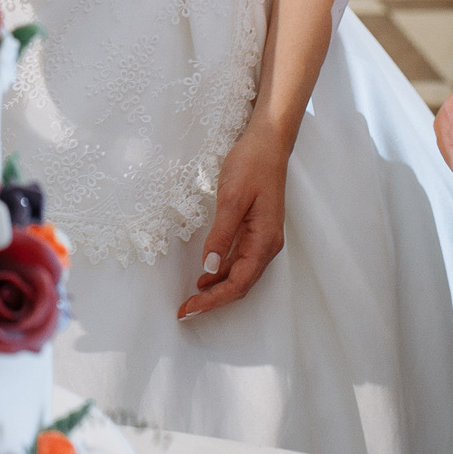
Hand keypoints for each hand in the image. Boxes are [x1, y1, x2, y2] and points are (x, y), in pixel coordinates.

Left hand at [178, 120, 287, 318]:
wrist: (267, 143)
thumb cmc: (250, 165)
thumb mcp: (232, 198)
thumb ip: (221, 235)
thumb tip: (209, 268)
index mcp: (264, 240)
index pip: (238, 282)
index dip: (213, 299)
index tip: (189, 308)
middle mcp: (267, 245)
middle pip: (240, 284)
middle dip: (213, 300)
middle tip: (185, 310)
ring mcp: (263, 238)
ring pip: (240, 275)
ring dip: (217, 288)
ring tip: (192, 297)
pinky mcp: (257, 230)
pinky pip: (240, 260)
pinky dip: (222, 272)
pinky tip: (206, 274)